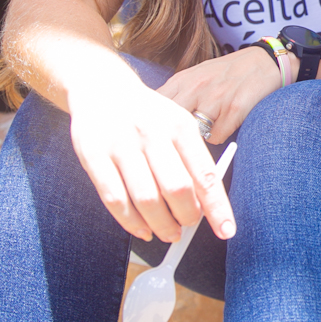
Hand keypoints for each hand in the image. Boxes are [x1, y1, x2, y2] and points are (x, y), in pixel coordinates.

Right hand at [66, 80, 238, 243]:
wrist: (101, 88)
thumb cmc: (148, 116)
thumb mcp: (177, 124)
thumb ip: (193, 160)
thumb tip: (207, 206)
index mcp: (179, 126)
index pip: (205, 173)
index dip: (217, 207)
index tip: (227, 230)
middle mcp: (152, 133)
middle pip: (176, 189)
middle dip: (186, 217)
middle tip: (187, 226)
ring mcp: (121, 144)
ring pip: (146, 199)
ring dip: (161, 225)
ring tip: (168, 232)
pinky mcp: (94, 156)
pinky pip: (115, 200)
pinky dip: (131, 223)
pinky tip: (142, 230)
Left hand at [156, 46, 282, 146]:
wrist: (265, 61)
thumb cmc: (227, 73)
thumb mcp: (195, 77)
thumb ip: (175, 95)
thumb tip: (153, 120)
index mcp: (182, 80)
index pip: (153, 107)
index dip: (151, 124)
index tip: (154, 134)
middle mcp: (195, 87)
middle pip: (168, 124)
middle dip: (171, 136)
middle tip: (178, 141)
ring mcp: (215, 98)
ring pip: (192, 134)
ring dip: (197, 137)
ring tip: (207, 129)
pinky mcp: (234, 109)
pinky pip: (215, 137)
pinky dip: (218, 136)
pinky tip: (225, 125)